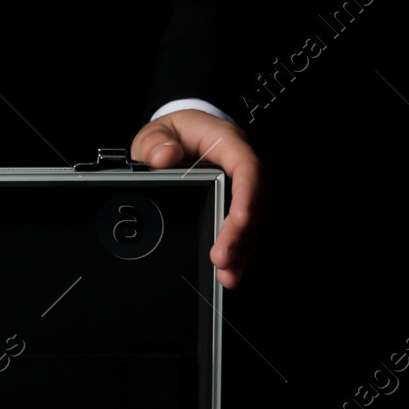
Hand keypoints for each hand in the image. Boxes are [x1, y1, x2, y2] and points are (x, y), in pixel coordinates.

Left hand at [130, 110, 261, 289]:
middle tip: (223, 260)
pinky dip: (237, 252)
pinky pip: (242, 231)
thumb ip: (156, 143)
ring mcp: (241, 189)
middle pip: (252, 202)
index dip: (246, 194)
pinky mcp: (235, 206)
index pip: (246, 167)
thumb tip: (162, 157)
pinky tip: (228, 272)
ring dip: (241, 251)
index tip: (238, 219)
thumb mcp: (157, 132)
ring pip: (251, 222)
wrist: (178, 138)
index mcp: (227, 143)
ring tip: (227, 276)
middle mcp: (240, 167)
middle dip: (240, 235)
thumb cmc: (174, 134)